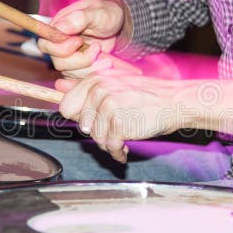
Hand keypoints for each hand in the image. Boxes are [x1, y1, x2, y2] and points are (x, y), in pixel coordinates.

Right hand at [37, 0, 124, 78]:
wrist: (118, 25)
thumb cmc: (106, 15)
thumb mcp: (97, 12)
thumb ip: (79, 18)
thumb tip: (60, 27)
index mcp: (58, 27)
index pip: (45, 44)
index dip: (60, 48)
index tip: (79, 42)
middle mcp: (60, 44)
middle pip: (58, 62)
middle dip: (80, 60)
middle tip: (97, 47)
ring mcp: (69, 58)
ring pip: (70, 73)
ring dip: (90, 66)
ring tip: (104, 52)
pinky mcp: (78, 68)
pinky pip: (80, 78)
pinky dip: (93, 73)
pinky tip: (103, 63)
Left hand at [56, 70, 188, 162]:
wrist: (174, 102)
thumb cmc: (146, 96)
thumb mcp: (115, 85)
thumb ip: (85, 88)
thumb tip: (58, 87)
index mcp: (95, 80)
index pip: (66, 107)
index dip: (80, 119)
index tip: (94, 121)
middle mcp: (99, 90)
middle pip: (82, 126)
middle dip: (98, 132)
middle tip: (115, 128)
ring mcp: (109, 106)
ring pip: (96, 138)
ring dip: (110, 143)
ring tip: (125, 135)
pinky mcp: (120, 123)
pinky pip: (110, 146)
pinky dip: (118, 152)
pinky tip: (126, 147)